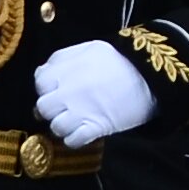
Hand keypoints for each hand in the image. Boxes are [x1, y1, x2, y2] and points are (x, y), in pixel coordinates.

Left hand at [29, 39, 158, 149]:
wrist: (149, 74)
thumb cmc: (120, 58)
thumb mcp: (88, 48)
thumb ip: (62, 59)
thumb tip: (42, 72)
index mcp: (64, 70)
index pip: (39, 84)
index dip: (46, 88)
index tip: (56, 90)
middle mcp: (67, 92)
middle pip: (43, 107)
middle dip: (50, 109)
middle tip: (63, 108)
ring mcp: (80, 111)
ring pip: (56, 127)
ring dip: (62, 125)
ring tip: (74, 120)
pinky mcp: (95, 128)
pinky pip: (72, 141)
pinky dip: (74, 139)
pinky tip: (82, 131)